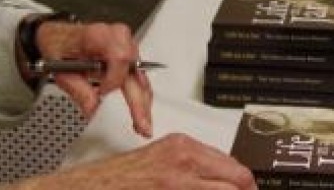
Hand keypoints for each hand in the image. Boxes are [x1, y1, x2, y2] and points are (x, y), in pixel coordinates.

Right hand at [17, 134, 256, 188]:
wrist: (88, 187)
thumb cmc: (120, 178)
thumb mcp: (162, 159)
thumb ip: (194, 165)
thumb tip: (227, 179)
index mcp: (184, 147)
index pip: (235, 169)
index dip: (246, 186)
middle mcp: (184, 162)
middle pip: (237, 183)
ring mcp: (176, 183)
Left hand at [36, 20, 153, 136]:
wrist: (61, 37)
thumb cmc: (60, 45)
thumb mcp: (59, 67)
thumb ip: (78, 89)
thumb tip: (93, 108)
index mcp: (98, 36)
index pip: (119, 56)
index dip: (113, 78)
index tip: (102, 93)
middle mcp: (117, 37)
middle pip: (135, 70)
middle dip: (139, 100)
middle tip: (140, 124)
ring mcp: (126, 46)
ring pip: (141, 76)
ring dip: (143, 102)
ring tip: (142, 124)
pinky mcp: (129, 57)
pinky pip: (139, 77)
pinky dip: (141, 96)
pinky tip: (141, 112)